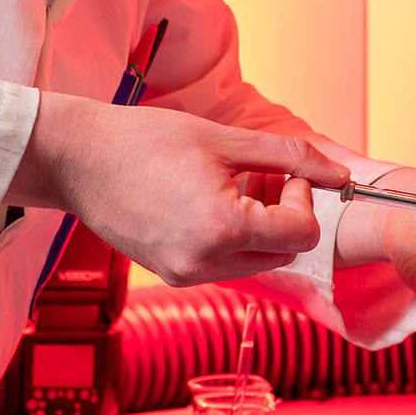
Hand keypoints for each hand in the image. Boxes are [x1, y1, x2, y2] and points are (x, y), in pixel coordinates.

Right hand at [9, 91, 350, 285]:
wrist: (76, 159)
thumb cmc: (146, 140)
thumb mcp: (227, 139)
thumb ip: (290, 157)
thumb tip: (339, 174)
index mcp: (222, 229)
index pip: (303, 233)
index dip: (302, 199)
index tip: (281, 173)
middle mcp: (204, 263)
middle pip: (285, 252)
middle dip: (285, 215)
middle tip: (262, 177)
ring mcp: (185, 274)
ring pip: (258, 262)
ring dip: (260, 229)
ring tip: (233, 188)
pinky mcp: (171, 274)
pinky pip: (226, 265)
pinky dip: (233, 239)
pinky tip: (209, 204)